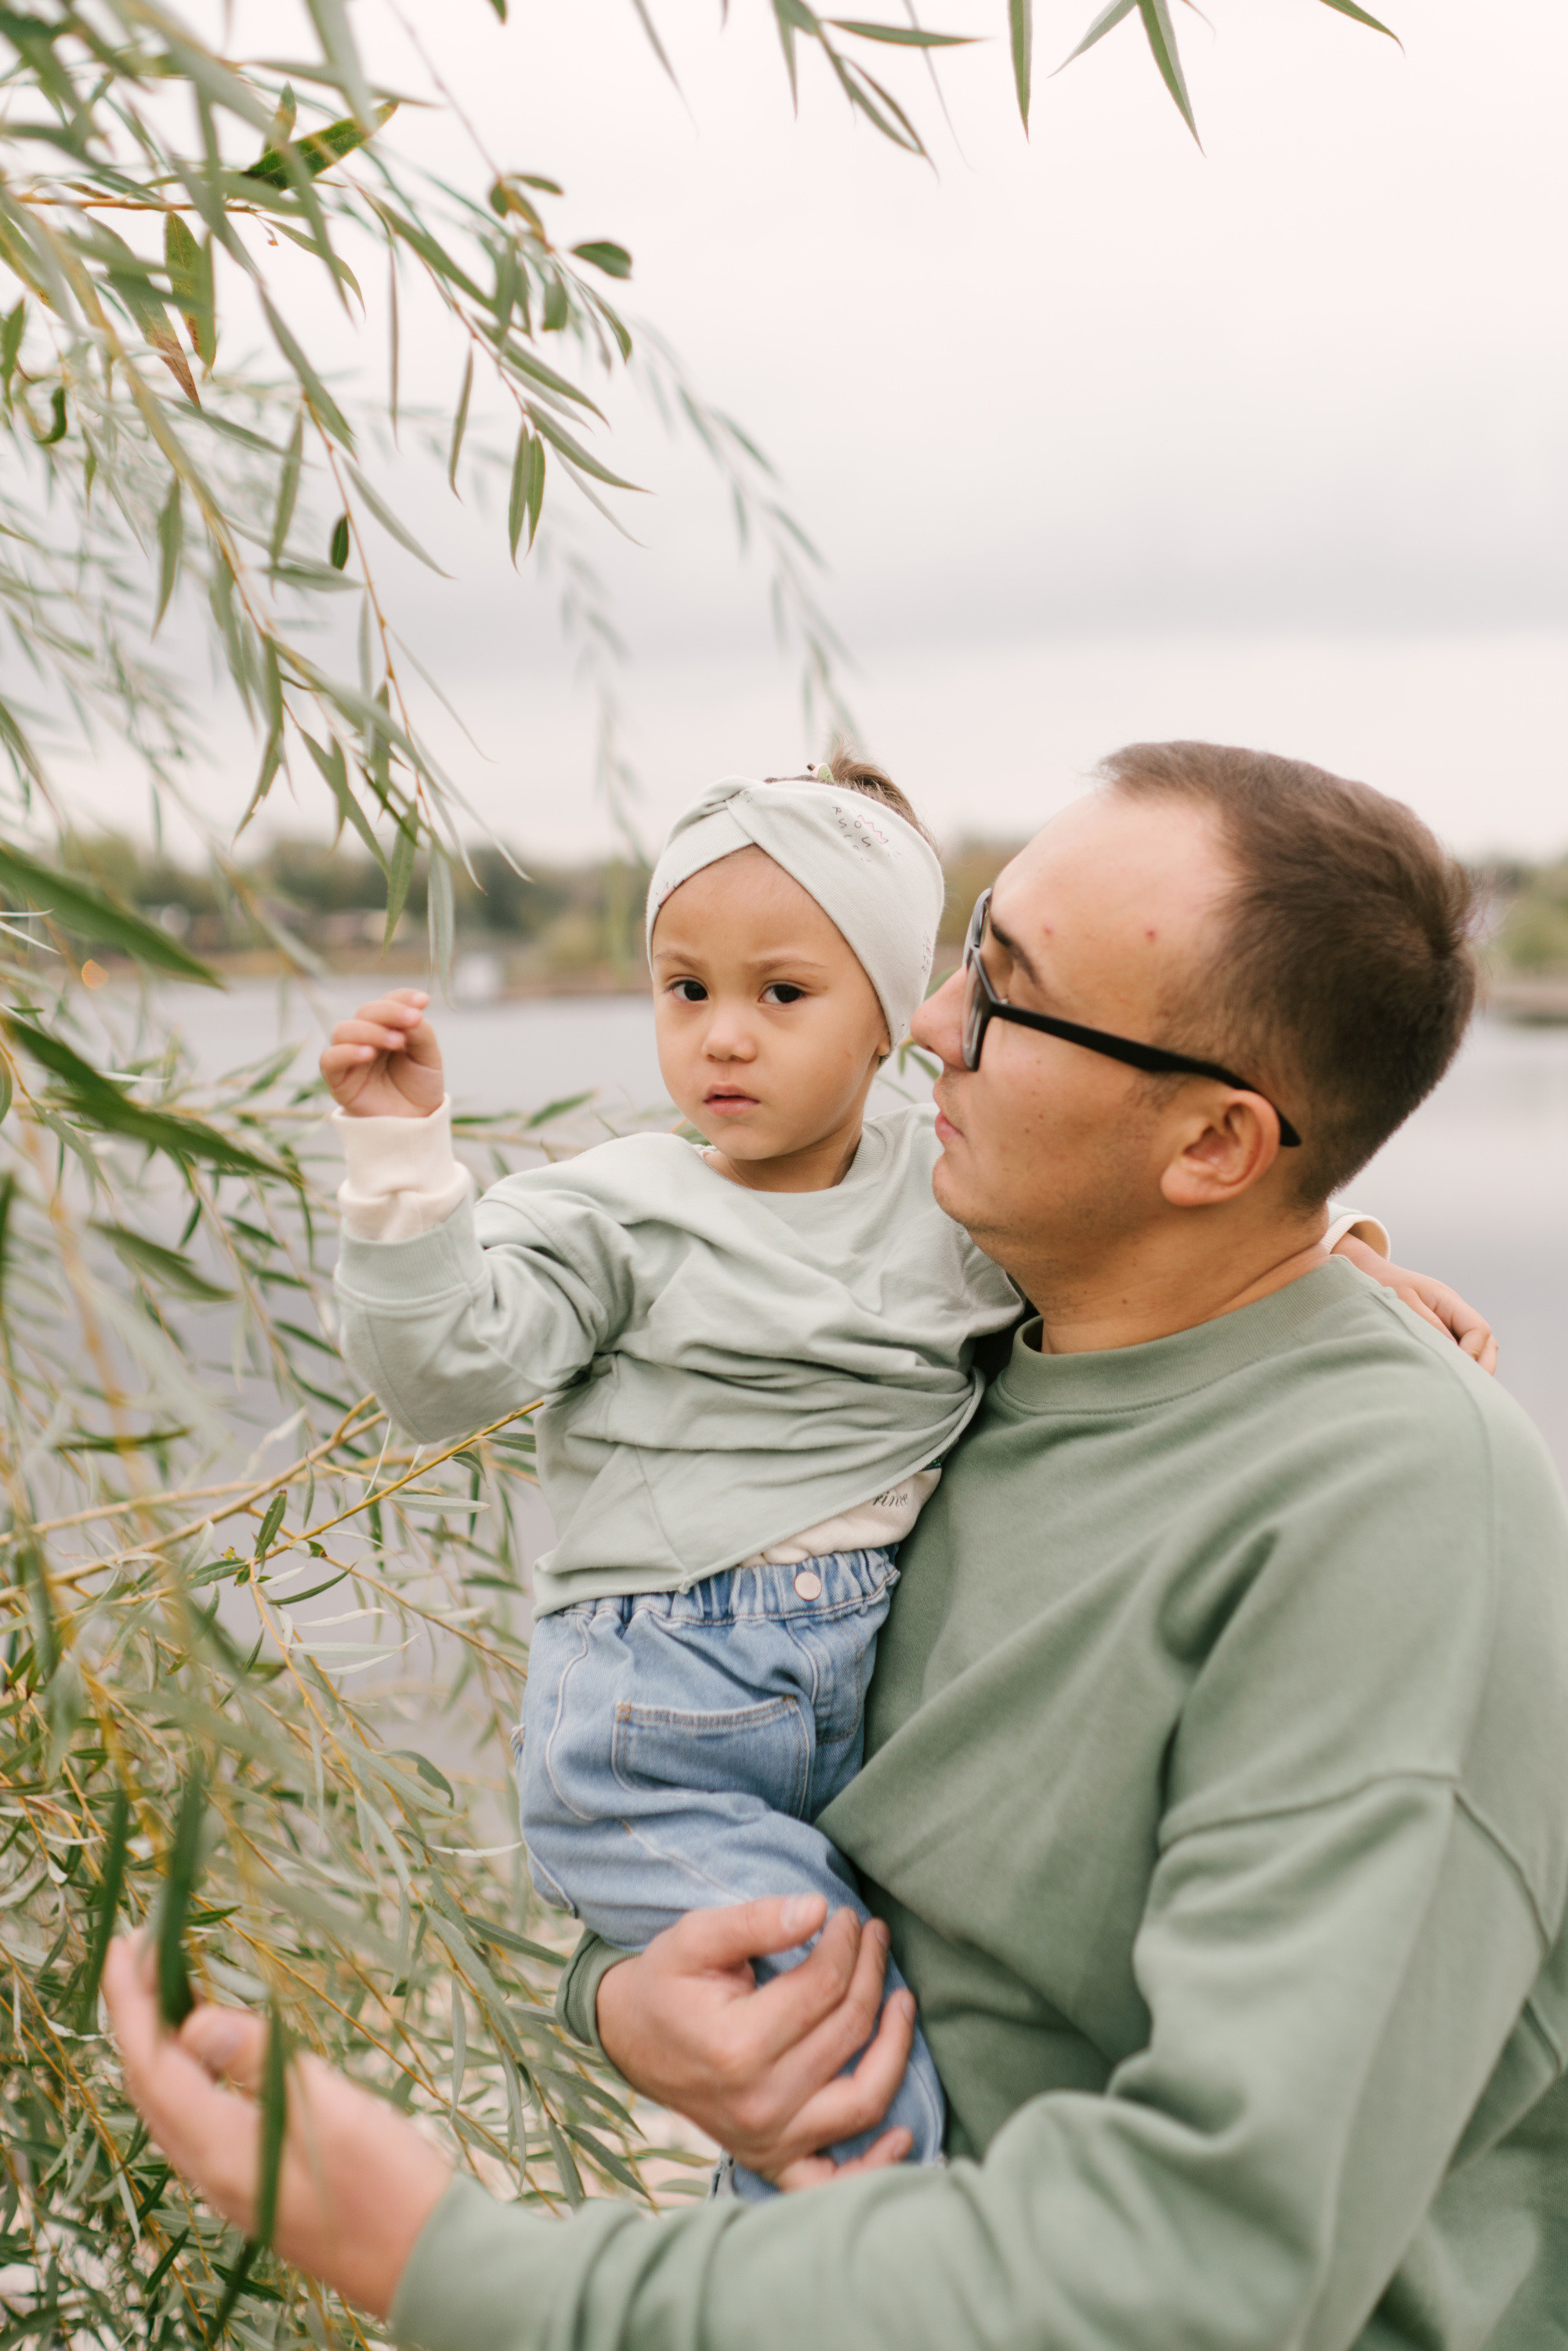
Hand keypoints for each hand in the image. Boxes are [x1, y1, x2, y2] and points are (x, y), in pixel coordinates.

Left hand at [104, 1936, 449, 2320]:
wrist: (423, 2261)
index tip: (123, 1943)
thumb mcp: (331, 2109)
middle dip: (135, 2016)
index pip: (153, 2067)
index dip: (131, 2004)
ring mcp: (229, 2183)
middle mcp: (211, 2172)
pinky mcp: (252, 2184)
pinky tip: (204, 2052)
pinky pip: (193, 2121)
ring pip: (168, 2106)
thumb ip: (261, 2062)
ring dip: (157, 2044)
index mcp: (222, 2151)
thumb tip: (195, 2022)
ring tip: (163, 1988)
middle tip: (138, 1950)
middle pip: (149, 2086)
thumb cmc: (389, 2183)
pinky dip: (185, 2074)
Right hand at [320, 989, 443, 1118]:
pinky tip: (368, 1054)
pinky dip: (346, 1052)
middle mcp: (365, 1037)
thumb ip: (421, 1034)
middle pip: (365, 1011)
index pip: (388, 1001)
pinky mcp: (338, 1080)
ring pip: (343, 1030)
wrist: (416, 1124)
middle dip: (389, 1012)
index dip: (402, 997)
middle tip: (413, 1020)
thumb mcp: (429, 1059)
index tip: (423, 1001)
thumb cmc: (420, 1088)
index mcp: (388, 1027)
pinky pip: (330, 1060)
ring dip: (370, 1030)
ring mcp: (349, 1057)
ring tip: (396, 1042)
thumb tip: (412, 1014)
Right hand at [595, 1895, 915, 2187]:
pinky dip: (875, 2164)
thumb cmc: (668, 1982)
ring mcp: (768, 2140)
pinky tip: (904, 2131)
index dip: (847, 1944)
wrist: (631, 2037)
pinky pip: (835, 2179)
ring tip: (903, 2001)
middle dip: (871, 1973)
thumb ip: (757, 1919)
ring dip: (895, 2047)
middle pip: (847, 2032)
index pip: (824, 1987)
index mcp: (736, 2046)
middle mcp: (758, 2103)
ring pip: (863, 2099)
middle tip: (875, 1937)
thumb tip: (818, 1909)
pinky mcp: (772, 2161)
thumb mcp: (696, 1935)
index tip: (849, 1917)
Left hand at [1332, 1234, 1497, 1374]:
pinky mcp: (1437, 1334)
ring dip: (1470, 1369)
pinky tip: (1441, 1383)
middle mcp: (1453, 1312)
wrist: (1362, 1274)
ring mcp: (1448, 1323)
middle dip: (1482, 1367)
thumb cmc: (1379, 1286)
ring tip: (1454, 1390)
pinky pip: (1456, 1352)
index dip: (1473, 1353)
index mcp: (1447, 1300)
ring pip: (1476, 1350)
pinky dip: (1455, 1367)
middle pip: (1486, 1342)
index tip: (1455, 1371)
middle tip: (1466, 1392)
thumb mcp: (1401, 1304)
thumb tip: (1452, 1355)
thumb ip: (1428, 1326)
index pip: (1478, 1329)